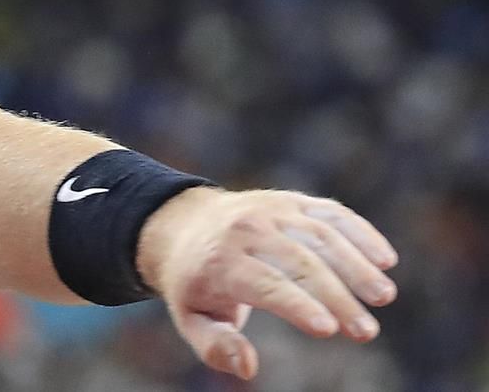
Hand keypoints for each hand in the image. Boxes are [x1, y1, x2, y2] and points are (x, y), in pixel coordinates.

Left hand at [137, 187, 400, 379]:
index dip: (297, 305)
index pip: (265, 284)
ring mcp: (272, 212)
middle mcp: (247, 230)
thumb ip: (216, 346)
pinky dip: (361, 233)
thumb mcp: (191, 318)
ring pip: (321, 234)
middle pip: (300, 262)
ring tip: (383, 297)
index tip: (330, 329)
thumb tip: (247, 368)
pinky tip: (386, 261)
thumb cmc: (195, 284)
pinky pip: (332, 213)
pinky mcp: (293, 202)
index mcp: (219, 262)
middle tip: (366, 332)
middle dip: (337, 297)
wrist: (182, 226)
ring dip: (357, 265)